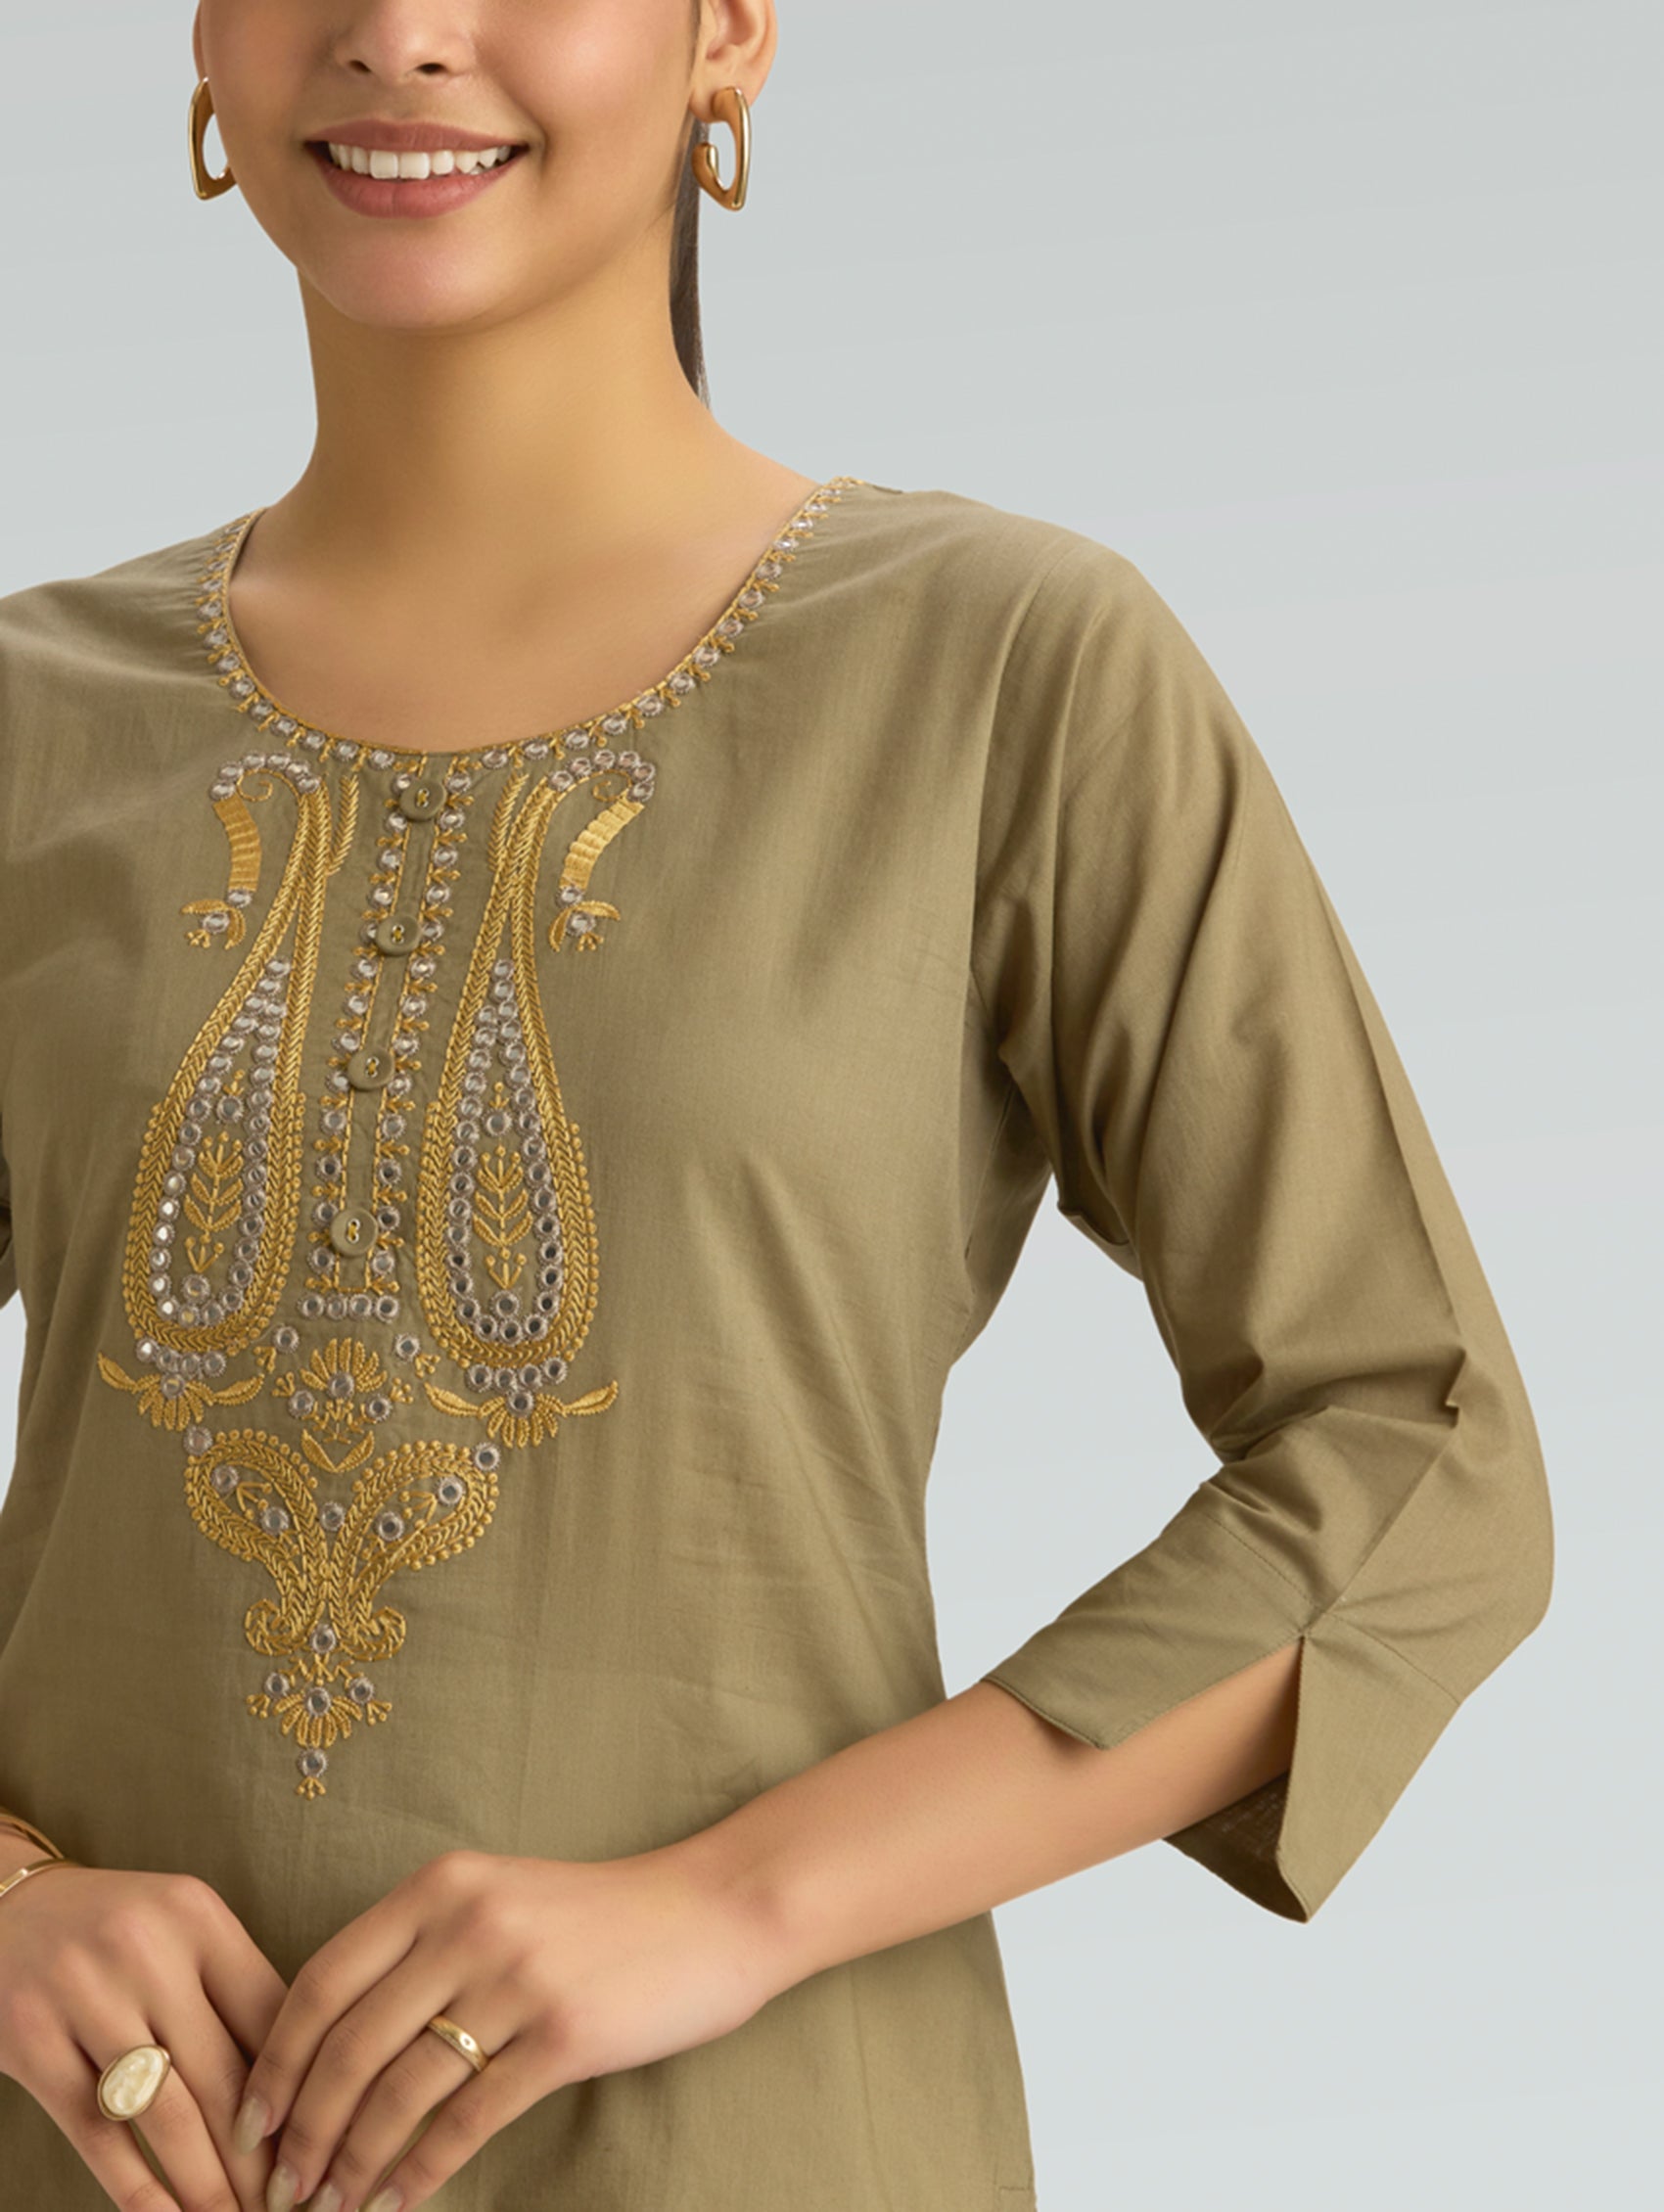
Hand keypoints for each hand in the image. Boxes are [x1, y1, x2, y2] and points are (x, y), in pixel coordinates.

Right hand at [0, 1834, 289, 2211]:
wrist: (9, 1910)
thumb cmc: (116, 1931)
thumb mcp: (180, 1930)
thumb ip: (232, 1990)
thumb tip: (299, 2086)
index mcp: (198, 1917)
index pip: (270, 2014)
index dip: (301, 2089)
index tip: (324, 2145)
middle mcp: (148, 1951)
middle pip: (223, 2074)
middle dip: (260, 2158)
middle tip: (288, 2206)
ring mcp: (86, 1996)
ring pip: (166, 2114)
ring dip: (207, 2185)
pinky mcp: (32, 2042)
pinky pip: (96, 2133)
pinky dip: (136, 2189)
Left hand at [238, 1845, 780, 2211]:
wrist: (710, 1910)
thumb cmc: (596, 1917)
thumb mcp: (497, 1899)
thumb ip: (420, 1947)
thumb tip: (329, 2041)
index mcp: (439, 1886)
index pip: (321, 1980)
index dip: (276, 2060)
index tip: (251, 2119)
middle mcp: (467, 1923)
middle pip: (348, 2045)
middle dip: (302, 2129)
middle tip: (279, 2185)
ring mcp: (515, 1978)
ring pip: (399, 2091)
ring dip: (352, 2162)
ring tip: (327, 2207)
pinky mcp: (561, 2034)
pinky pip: (467, 2119)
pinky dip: (420, 2171)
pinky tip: (399, 2204)